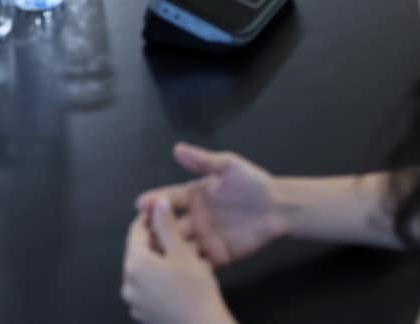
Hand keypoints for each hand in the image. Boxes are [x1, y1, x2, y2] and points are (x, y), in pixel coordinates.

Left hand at [122, 201, 234, 323]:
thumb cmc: (194, 290)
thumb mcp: (182, 251)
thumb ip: (166, 225)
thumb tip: (157, 202)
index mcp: (135, 264)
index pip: (136, 231)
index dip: (150, 217)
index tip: (164, 209)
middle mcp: (128, 283)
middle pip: (139, 251)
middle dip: (157, 239)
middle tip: (179, 233)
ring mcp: (135, 301)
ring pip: (146, 270)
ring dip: (160, 259)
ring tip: (184, 255)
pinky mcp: (144, 313)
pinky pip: (149, 287)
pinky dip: (160, 278)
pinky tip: (180, 277)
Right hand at [133, 143, 287, 268]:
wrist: (279, 208)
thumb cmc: (253, 183)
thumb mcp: (228, 166)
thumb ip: (203, 160)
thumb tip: (177, 149)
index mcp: (194, 196)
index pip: (169, 200)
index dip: (155, 202)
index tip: (139, 204)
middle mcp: (195, 218)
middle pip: (169, 226)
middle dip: (156, 231)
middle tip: (141, 236)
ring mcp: (204, 238)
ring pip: (180, 247)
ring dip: (169, 251)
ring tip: (156, 257)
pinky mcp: (217, 256)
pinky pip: (199, 263)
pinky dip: (189, 267)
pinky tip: (180, 271)